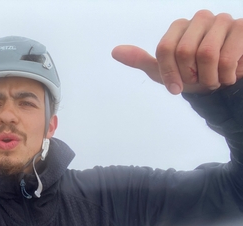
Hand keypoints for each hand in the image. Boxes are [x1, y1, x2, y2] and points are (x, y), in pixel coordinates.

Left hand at [112, 10, 242, 93]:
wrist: (222, 82)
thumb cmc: (192, 75)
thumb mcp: (164, 71)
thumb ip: (142, 60)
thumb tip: (115, 51)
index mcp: (179, 27)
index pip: (165, 49)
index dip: (170, 73)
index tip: (176, 88)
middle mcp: (200, 19)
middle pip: (185, 51)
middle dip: (191, 76)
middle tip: (199, 80)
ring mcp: (223, 21)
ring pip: (207, 54)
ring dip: (210, 77)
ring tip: (214, 77)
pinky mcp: (242, 29)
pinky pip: (228, 58)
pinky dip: (227, 75)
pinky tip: (230, 74)